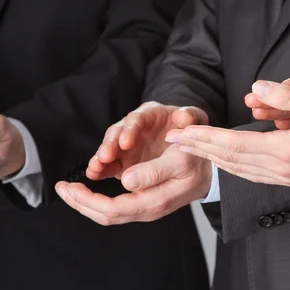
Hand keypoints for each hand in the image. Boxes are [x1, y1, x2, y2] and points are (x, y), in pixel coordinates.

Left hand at [55, 144, 211, 224]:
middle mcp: (144, 203)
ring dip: (88, 195)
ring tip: (72, 183)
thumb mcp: (180, 162)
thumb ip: (152, 172)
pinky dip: (101, 185)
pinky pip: (117, 193)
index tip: (68, 187)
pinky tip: (94, 175)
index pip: (111, 210)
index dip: (86, 201)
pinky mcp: (142, 188)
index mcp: (152, 202)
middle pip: (104, 213)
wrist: (213, 165)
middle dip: (79, 201)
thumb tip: (124, 182)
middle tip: (60, 188)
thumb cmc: (197, 161)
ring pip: (108, 206)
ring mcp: (142, 198)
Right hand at [86, 102, 207, 181]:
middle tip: (104, 157)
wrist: (193, 151)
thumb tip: (181, 116)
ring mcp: (126, 145)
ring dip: (101, 159)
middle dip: (109, 145)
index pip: (138, 118)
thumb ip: (189, 117)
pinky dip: (101, 170)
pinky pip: (109, 166)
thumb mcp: (195, 121)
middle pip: (117, 133)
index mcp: (151, 114)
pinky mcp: (123, 162)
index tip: (126, 143)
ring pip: (110, 149)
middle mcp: (134, 128)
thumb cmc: (192, 131)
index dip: (130, 129)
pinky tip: (93, 175)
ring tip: (95, 169)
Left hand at [170, 81, 289, 191]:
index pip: (232, 143)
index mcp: (284, 150)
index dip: (204, 137)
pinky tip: (222, 161)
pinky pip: (250, 174)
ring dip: (211, 158)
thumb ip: (285, 96)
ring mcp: (282, 177)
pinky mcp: (287, 179)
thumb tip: (255, 88)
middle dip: (198, 148)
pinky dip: (230, 166)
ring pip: (236, 169)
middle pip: (228, 158)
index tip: (181, 132)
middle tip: (174, 140)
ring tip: (191, 149)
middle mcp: (278, 169)